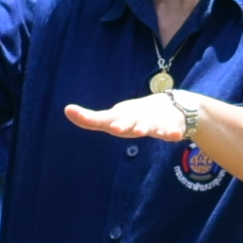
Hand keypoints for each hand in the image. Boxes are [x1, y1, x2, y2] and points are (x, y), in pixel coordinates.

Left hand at [64, 92, 198, 145]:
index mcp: (120, 117)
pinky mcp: (170, 126)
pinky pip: (171, 131)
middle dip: (122, 124)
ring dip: (145, 127)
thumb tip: (66, 110)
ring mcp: (153, 121)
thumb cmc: (134, 115)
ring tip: (142, 131)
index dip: (87, 118)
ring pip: (149, 125)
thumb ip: (91, 120)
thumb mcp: (113, 118)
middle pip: (127, 121)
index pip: (101, 119)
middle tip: (114, 127)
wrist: (170, 106)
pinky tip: (175, 136)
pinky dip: (172, 132)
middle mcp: (134, 117)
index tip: (71, 111)